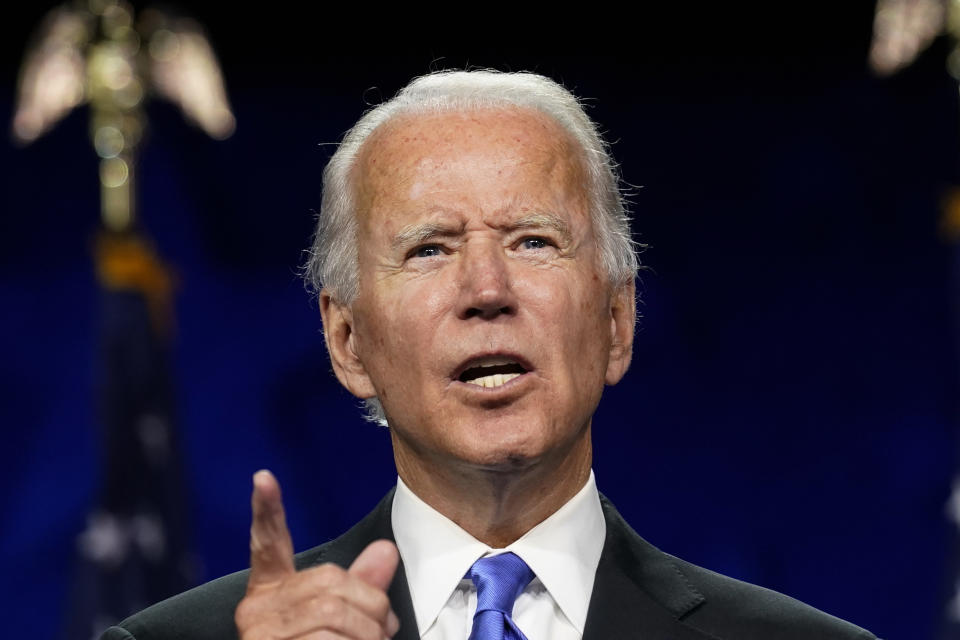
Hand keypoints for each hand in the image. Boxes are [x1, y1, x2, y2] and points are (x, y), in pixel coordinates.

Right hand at [234, 470, 400, 638]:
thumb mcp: (338, 623)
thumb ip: (361, 588)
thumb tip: (386, 551)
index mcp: (270, 594)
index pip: (267, 545)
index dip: (266, 511)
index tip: (263, 477)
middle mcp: (256, 613)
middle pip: (331, 583)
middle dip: (372, 607)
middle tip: (385, 630)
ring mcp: (260, 636)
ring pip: (334, 616)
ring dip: (369, 636)